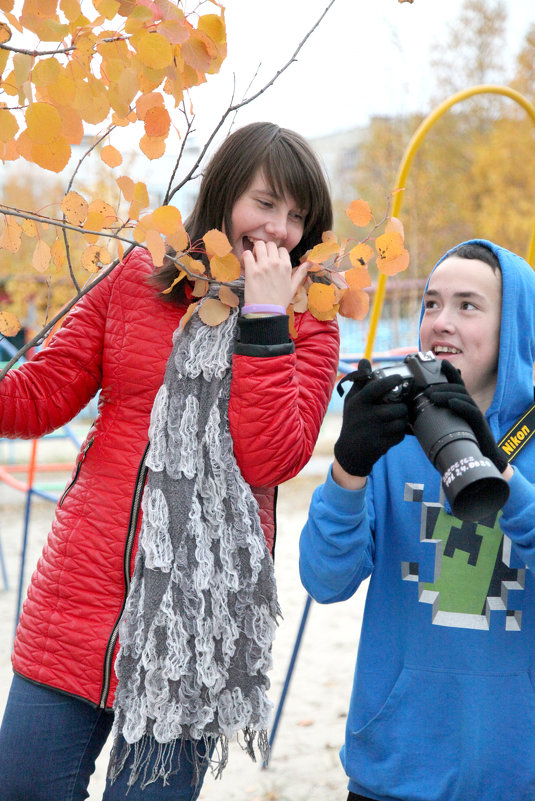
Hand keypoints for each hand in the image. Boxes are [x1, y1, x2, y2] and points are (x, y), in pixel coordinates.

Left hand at [242, 241, 307, 309]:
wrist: (267, 312)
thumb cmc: (280, 301)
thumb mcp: (293, 287)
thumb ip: (301, 273)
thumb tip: (310, 263)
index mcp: (286, 266)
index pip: (281, 249)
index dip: (275, 253)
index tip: (271, 260)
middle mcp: (275, 264)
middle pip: (269, 244)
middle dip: (265, 249)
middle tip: (261, 258)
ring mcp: (263, 266)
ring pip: (258, 245)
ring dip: (255, 250)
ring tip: (254, 258)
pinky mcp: (251, 271)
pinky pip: (246, 254)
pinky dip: (245, 256)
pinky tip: (246, 263)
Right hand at [334, 359, 409, 476]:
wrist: (350, 452)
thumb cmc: (353, 420)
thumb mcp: (352, 400)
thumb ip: (360, 381)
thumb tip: (365, 360)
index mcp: (358, 402)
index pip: (379, 386)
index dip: (393, 380)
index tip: (399, 378)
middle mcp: (366, 416)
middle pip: (397, 407)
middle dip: (403, 407)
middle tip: (400, 406)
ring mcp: (374, 432)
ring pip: (401, 421)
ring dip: (403, 420)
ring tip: (397, 419)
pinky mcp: (381, 445)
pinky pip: (400, 435)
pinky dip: (400, 433)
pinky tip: (392, 431)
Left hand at [423, 359, 508, 472]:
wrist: (480, 460)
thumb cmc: (461, 444)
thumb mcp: (445, 430)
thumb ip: (432, 423)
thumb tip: (411, 421)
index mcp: (461, 405)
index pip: (456, 384)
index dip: (450, 372)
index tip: (440, 363)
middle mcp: (469, 406)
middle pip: (457, 388)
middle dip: (441, 386)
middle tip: (425, 390)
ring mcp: (474, 414)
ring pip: (462, 397)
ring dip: (447, 394)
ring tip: (432, 396)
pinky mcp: (479, 424)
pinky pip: (471, 411)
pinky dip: (461, 405)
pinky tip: (452, 404)